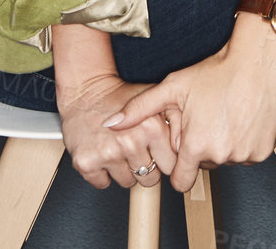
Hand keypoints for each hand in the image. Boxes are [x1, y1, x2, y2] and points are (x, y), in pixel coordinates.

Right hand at [57, 73, 176, 189]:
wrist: (85, 92)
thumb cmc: (121, 96)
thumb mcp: (155, 99)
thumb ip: (177, 119)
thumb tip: (189, 147)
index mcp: (151, 127)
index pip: (171, 165)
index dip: (163, 159)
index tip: (156, 151)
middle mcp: (130, 141)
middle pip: (150, 179)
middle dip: (145, 167)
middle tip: (135, 148)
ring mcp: (108, 153)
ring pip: (127, 182)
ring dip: (124, 170)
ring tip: (119, 148)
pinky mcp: (86, 162)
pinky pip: (102, 183)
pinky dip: (102, 173)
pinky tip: (103, 153)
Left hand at [103, 15, 275, 193]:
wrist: (256, 61)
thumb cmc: (218, 72)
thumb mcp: (173, 87)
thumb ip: (139, 109)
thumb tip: (112, 124)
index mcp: (195, 146)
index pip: (181, 180)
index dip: (180, 166)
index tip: (184, 153)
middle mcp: (220, 154)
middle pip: (205, 166)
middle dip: (203, 150)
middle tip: (206, 122)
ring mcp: (244, 154)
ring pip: (227, 160)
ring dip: (224, 146)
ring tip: (224, 118)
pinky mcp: (262, 151)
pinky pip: (248, 155)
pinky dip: (244, 143)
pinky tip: (240, 121)